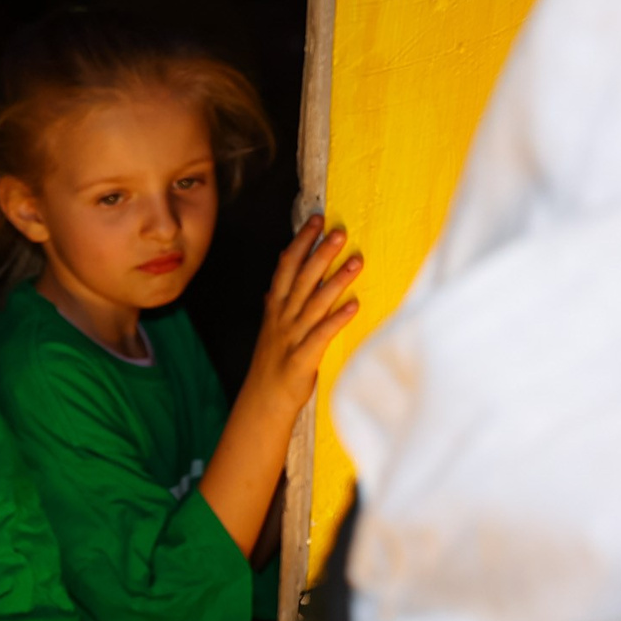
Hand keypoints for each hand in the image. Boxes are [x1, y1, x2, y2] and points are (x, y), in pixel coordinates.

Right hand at [243, 217, 362, 421]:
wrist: (264, 399)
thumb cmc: (274, 361)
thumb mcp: (273, 324)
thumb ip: (279, 297)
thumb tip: (281, 270)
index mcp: (275, 307)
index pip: (286, 267)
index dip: (301, 243)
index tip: (316, 220)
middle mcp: (282, 318)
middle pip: (301, 279)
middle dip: (320, 254)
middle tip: (339, 232)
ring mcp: (292, 337)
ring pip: (314, 303)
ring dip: (335, 281)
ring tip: (356, 262)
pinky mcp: (303, 358)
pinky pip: (322, 335)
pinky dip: (337, 319)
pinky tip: (354, 306)